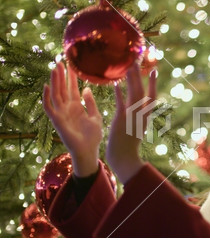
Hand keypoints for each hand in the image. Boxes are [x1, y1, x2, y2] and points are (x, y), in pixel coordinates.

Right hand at [43, 62, 102, 176]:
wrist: (89, 151)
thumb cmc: (93, 136)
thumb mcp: (95, 116)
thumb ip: (91, 103)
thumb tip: (87, 88)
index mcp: (77, 106)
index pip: (73, 88)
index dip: (72, 77)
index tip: (71, 64)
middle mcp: (67, 108)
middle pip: (63, 88)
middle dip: (61, 75)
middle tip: (60, 60)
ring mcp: (61, 114)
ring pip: (55, 94)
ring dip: (54, 81)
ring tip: (54, 67)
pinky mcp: (57, 121)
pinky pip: (49, 107)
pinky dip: (47, 97)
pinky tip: (47, 86)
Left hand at [106, 63, 155, 183]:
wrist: (125, 159)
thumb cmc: (128, 146)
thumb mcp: (136, 130)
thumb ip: (137, 119)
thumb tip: (138, 111)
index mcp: (146, 117)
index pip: (152, 96)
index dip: (153, 83)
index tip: (154, 70)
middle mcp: (142, 114)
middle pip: (144, 90)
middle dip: (141, 75)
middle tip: (139, 60)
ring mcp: (132, 116)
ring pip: (134, 93)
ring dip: (132, 79)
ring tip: (130, 65)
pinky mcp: (122, 120)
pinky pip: (121, 103)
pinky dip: (119, 93)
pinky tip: (115, 83)